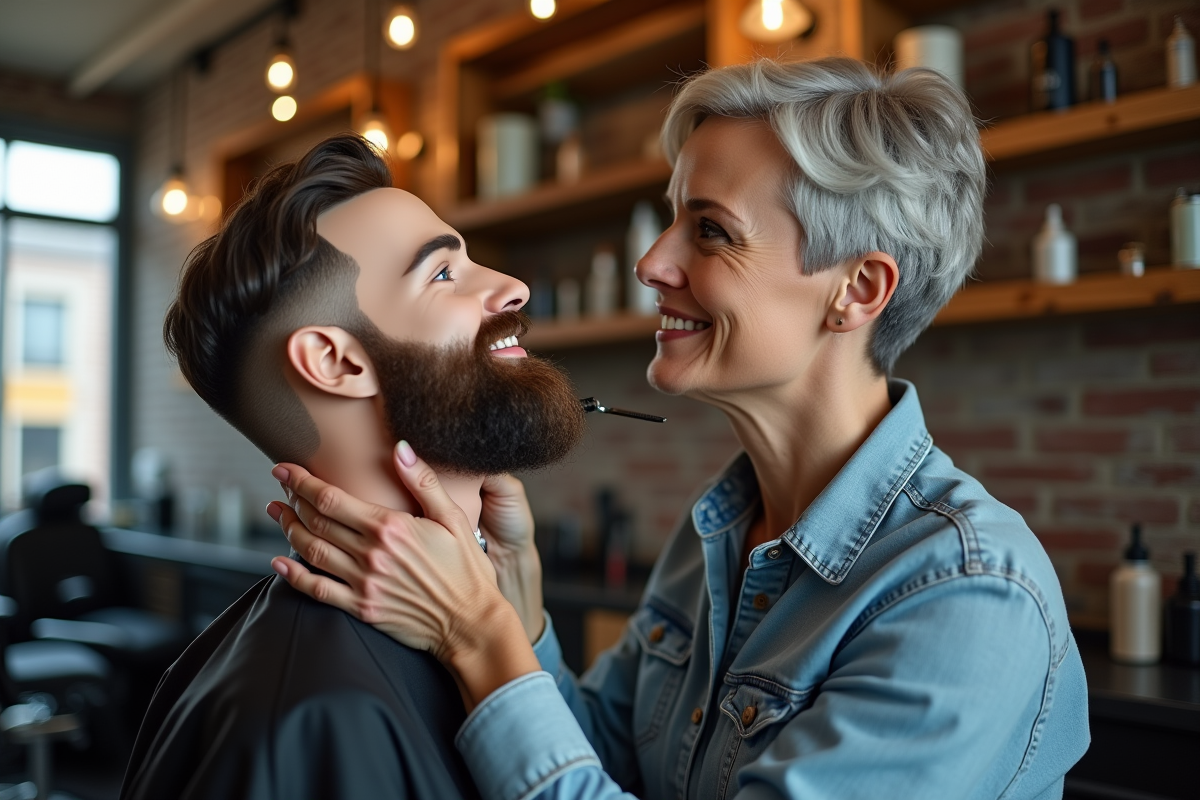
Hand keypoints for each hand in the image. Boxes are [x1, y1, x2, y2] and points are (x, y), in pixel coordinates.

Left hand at [267, 442, 539, 708]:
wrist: (471, 623)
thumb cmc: (467, 569)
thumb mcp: (453, 519)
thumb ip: (423, 481)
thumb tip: (400, 447)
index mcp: (391, 527)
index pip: (331, 498)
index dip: (301, 481)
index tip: (284, 469)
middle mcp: (371, 554)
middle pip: (316, 521)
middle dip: (292, 500)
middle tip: (280, 487)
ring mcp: (364, 583)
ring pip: (311, 551)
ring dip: (289, 529)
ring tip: (276, 513)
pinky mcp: (362, 608)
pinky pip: (317, 590)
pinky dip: (293, 576)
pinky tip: (278, 563)